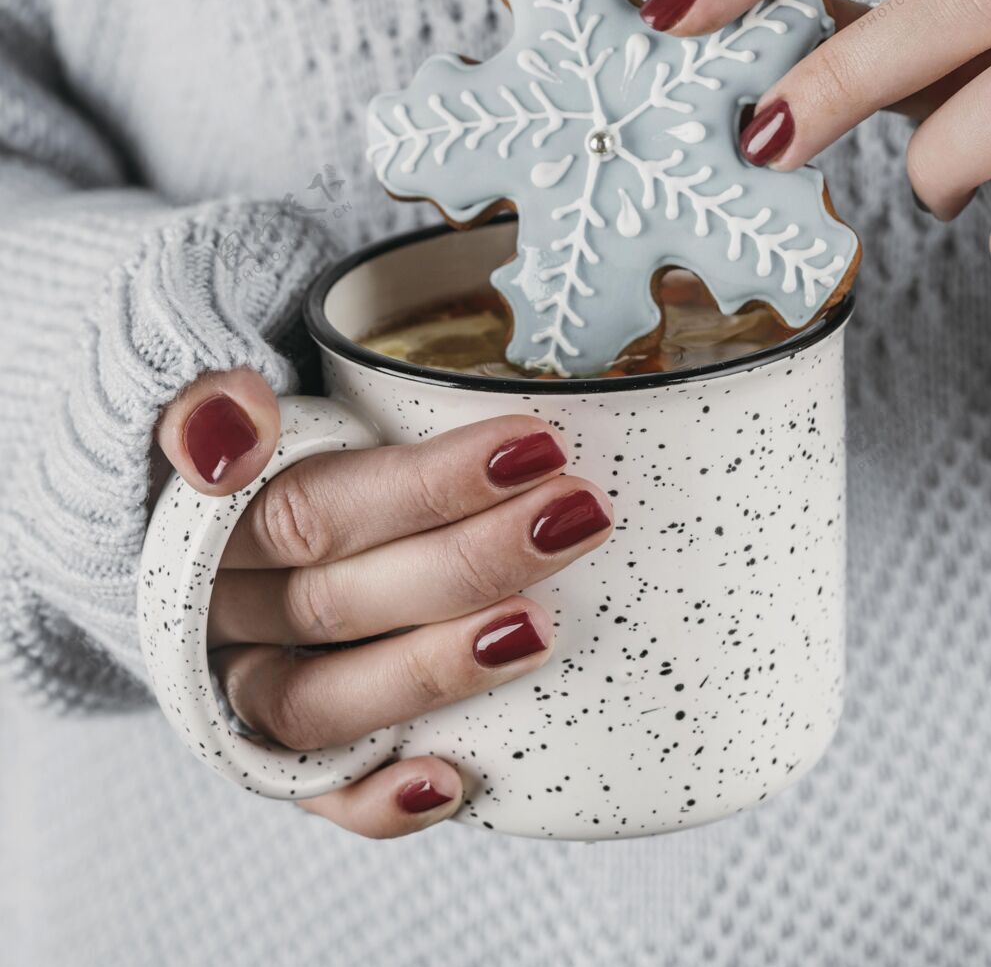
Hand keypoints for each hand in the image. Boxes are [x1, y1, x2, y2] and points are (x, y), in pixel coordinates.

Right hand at [156, 371, 611, 836]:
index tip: (536, 446)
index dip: (427, 486)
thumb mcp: (218, 395)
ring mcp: (246, 688)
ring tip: (539, 631)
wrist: (204, 527)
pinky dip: (377, 802)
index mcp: (204, 520)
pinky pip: (316, 795)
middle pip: (340, 602)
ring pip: (323, 704)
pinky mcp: (274, 753)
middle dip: (470, 562)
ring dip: (433, 673)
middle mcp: (220, 614)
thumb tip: (234, 430)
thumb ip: (210, 398)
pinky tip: (454, 784)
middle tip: (580, 515)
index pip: (315, 508)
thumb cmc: (259, 448)